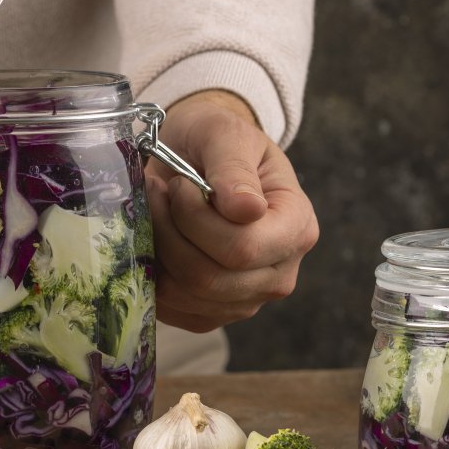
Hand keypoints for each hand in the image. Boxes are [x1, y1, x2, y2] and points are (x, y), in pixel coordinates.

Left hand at [145, 90, 319, 331]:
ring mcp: (247, 299)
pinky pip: (175, 310)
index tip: (179, 184)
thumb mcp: (226, 133)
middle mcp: (280, 272)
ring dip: (157, 251)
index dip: (196, 219)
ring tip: (153, 212)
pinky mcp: (213, 314)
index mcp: (296, 227)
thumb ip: (234, 168)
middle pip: (212, 278)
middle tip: (156, 194)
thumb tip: (247, 210)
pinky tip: (154, 241)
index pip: (243, 248)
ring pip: (187, 295)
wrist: (198, 158)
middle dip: (170, 233)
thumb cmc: (217, 142)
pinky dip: (153, 276)